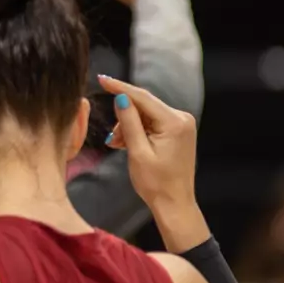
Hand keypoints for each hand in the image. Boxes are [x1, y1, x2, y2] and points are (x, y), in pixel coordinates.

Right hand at [99, 75, 207, 251]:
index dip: (120, 87)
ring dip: (129, 126)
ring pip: (146, 114)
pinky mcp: (177, 131)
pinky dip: (138, 130)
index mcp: (174, 122)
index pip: (142, 97)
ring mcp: (181, 124)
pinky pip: (152, 122)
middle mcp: (181, 118)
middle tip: (111, 139)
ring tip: (118, 146)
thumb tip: (120, 97)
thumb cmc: (155, 183)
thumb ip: (129, 123)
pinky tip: (127, 143)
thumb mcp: (137, 152)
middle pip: (144, 105)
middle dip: (124, 117)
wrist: (174, 204)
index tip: (101, 78)